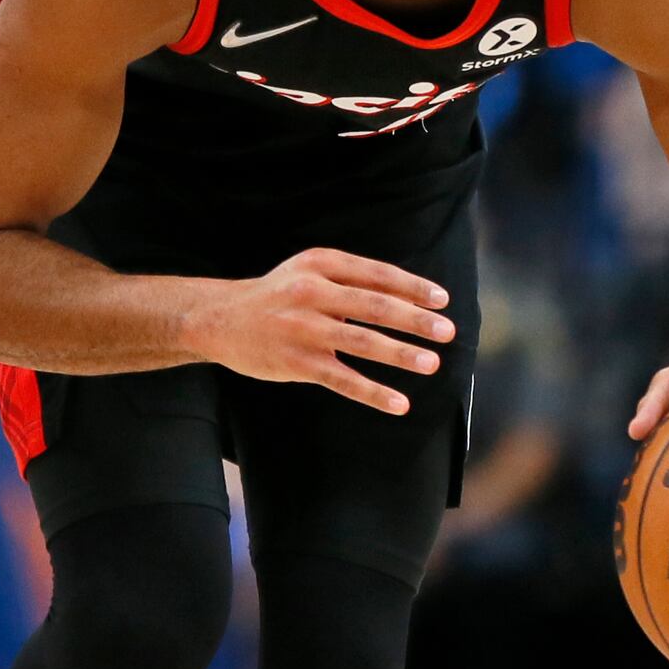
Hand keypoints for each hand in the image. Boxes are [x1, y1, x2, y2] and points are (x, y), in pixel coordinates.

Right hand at [176, 248, 451, 414]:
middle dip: (415, 320)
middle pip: (373, 306)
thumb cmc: (278, 295)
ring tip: (431, 364)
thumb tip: (411, 299)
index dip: (412, 287)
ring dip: (400, 354)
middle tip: (447, 332)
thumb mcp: (308, 271)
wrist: (220, 318)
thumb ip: (351, 280)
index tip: (442, 301)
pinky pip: (342, 379)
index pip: (376, 274)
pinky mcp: (295, 362)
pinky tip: (399, 403)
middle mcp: (310, 292)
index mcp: (319, 264)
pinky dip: (373, 392)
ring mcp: (302, 328)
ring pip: (361, 342)